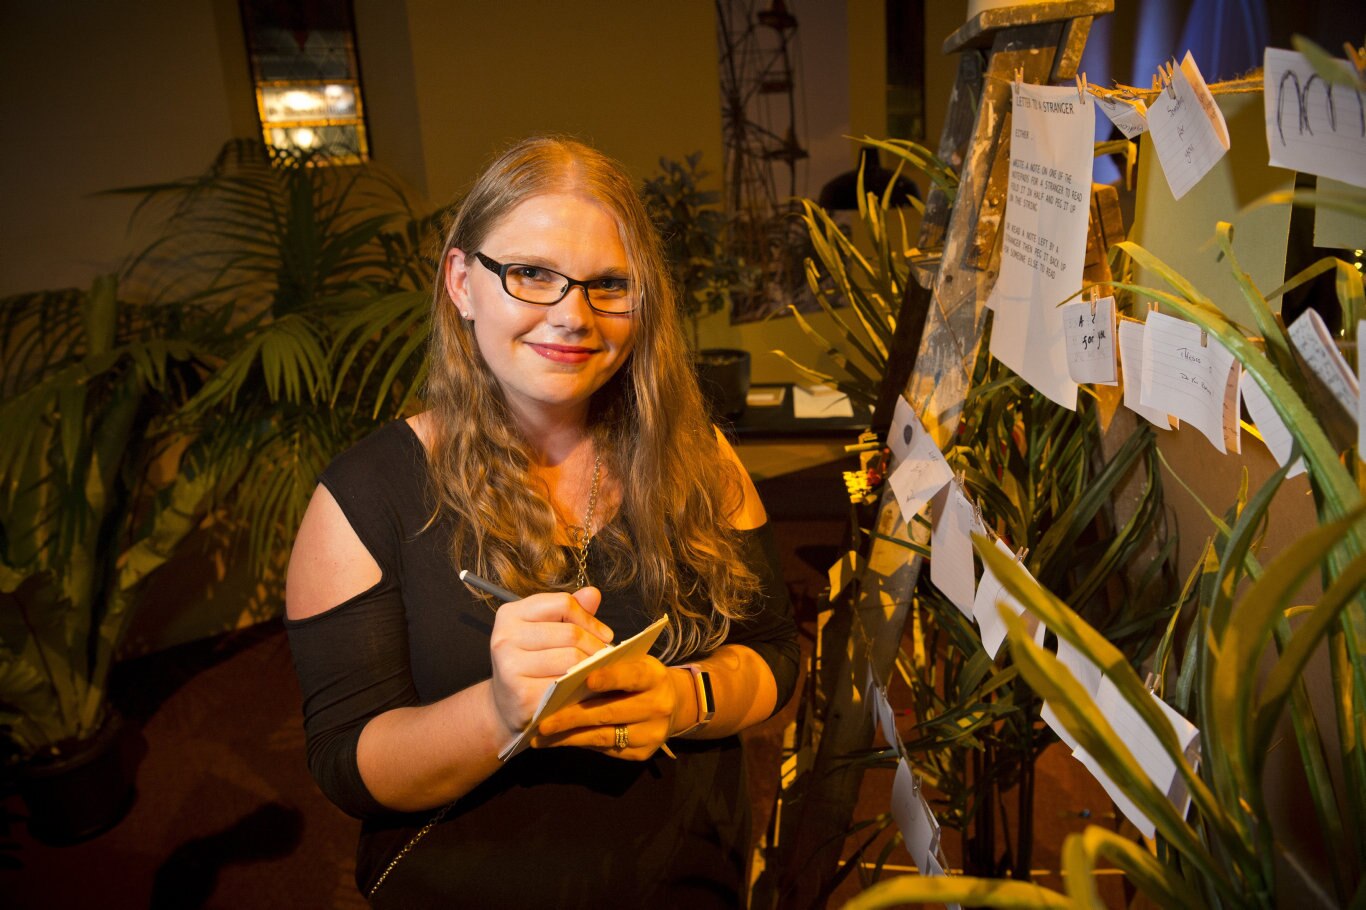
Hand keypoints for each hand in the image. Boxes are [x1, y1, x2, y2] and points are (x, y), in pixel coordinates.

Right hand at [488, 587, 613, 738]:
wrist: (507, 705)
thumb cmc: (531, 663)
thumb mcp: (545, 630)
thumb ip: (569, 612)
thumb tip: (593, 593)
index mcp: (510, 613)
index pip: (562, 603)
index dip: (589, 619)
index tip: (604, 634)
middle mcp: (505, 637)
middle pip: (570, 633)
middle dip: (596, 646)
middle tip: (605, 657)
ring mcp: (510, 666)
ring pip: (571, 658)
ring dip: (591, 666)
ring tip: (596, 670)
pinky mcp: (522, 694)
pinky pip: (566, 684)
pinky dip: (581, 686)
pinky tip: (584, 687)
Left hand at [531, 657, 682, 759]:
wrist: (674, 704)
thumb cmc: (642, 678)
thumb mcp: (635, 664)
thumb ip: (611, 668)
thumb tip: (569, 677)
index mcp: (655, 677)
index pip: (632, 676)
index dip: (611, 678)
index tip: (587, 679)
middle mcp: (657, 706)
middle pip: (611, 712)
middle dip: (573, 717)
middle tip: (543, 722)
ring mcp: (650, 733)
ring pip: (603, 735)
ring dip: (569, 736)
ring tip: (541, 736)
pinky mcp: (641, 753)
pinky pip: (604, 748)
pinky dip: (579, 743)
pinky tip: (557, 741)